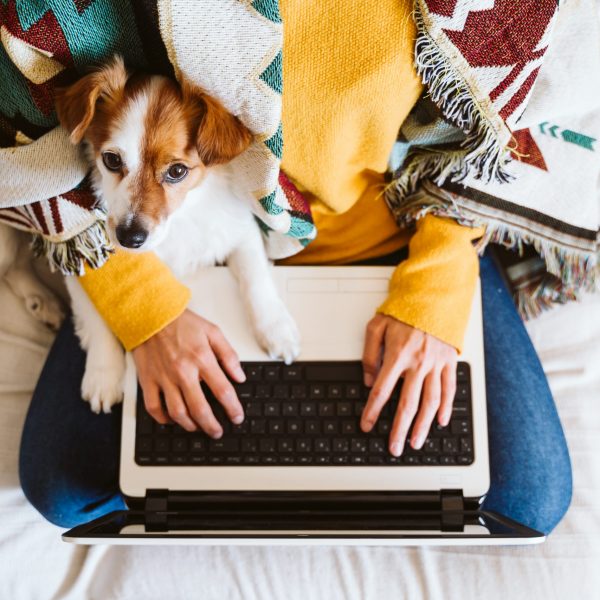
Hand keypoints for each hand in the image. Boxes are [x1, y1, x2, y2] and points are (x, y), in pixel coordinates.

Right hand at [132, 309, 245, 436]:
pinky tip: (172, 420)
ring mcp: (164, 378)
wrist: (151, 314)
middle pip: (200, 408)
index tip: (237, 417)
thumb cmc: (182, 323)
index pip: (222, 390)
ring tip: (198, 428)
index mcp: (202, 359)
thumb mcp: (213, 332)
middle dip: (212, 425)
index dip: (233, 408)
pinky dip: (163, 418)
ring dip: (190, 425)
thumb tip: (239, 377)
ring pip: (177, 412)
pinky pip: (154, 407)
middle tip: (218, 432)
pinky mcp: (148, 380)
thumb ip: (228, 355)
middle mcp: (183, 372)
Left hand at [360, 314, 456, 455]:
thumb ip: (370, 354)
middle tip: (394, 447)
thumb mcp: (376, 326)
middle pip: (408, 404)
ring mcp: (436, 364)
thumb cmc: (403, 311)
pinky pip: (449, 389)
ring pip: (430, 402)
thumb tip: (369, 380)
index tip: (366, 425)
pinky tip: (441, 422)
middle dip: (399, 429)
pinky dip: (446, 408)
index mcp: (397, 355)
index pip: (382, 391)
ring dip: (423, 426)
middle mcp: (418, 363)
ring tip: (416, 442)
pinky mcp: (449, 362)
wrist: (433, 296)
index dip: (372, 411)